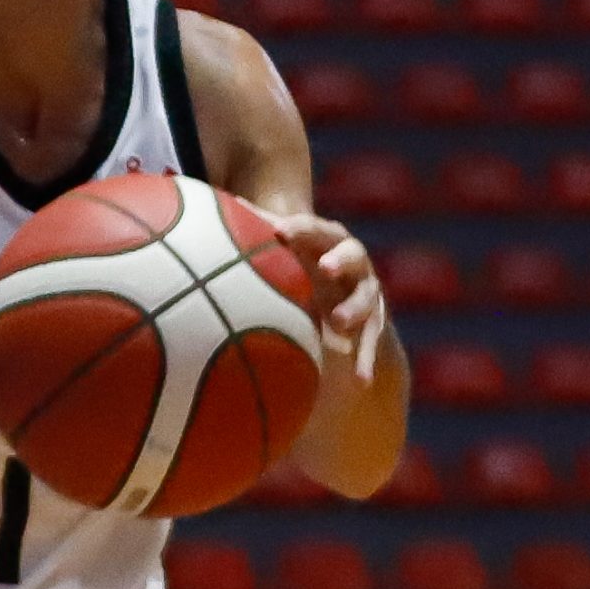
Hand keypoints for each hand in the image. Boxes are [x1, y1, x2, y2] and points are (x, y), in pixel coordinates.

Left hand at [273, 211, 385, 382]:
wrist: (334, 278)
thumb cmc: (295, 257)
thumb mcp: (279, 245)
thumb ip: (256, 228)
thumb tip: (218, 208)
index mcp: (327, 238)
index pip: (315, 229)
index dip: (301, 228)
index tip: (281, 231)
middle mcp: (352, 261)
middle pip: (352, 255)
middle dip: (339, 260)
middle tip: (324, 267)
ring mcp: (365, 291)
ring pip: (366, 298)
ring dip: (354, 308)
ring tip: (337, 321)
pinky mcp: (371, 320)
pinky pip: (371, 341)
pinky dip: (366, 358)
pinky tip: (361, 380)